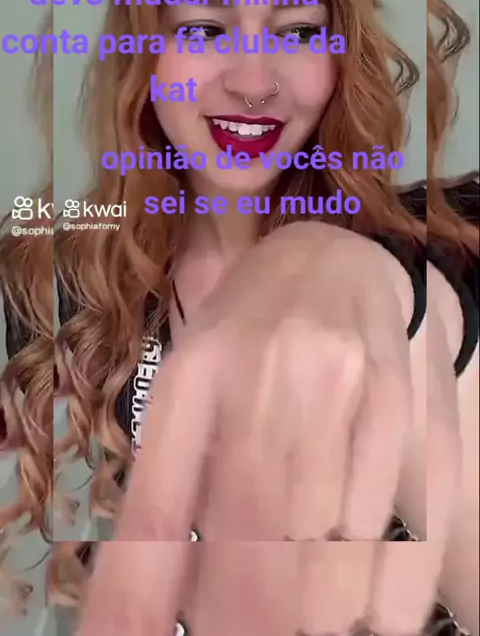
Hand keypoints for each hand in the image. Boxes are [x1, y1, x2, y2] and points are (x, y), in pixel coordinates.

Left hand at [75, 222, 455, 634]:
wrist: (340, 257)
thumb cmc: (249, 327)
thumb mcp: (189, 378)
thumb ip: (170, 480)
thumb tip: (151, 599)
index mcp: (194, 375)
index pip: (156, 513)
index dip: (137, 605)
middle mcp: (269, 379)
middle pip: (252, 542)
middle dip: (241, 620)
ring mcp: (348, 393)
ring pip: (332, 552)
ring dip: (315, 614)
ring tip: (306, 621)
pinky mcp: (411, 411)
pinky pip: (406, 534)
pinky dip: (384, 602)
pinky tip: (367, 616)